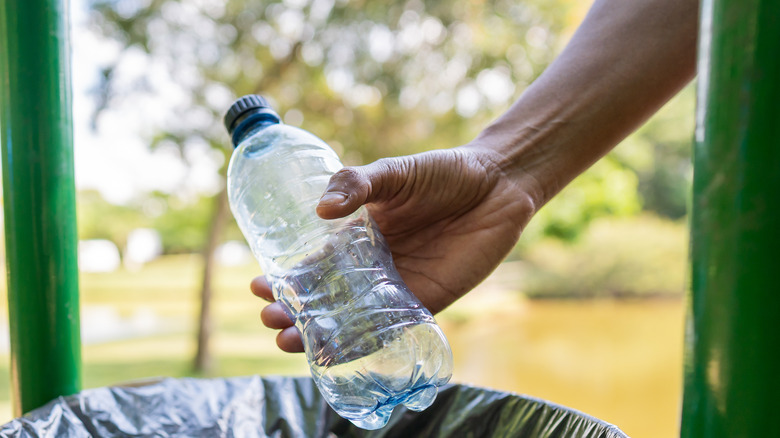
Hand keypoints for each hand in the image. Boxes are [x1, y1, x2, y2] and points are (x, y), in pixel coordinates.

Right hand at [250, 145, 539, 351]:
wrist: (497, 184)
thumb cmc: (443, 172)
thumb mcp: (393, 172)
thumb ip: (358, 184)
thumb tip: (320, 209)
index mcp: (359, 235)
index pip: (315, 262)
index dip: (287, 277)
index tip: (259, 286)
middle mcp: (373, 265)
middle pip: (326, 296)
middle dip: (295, 311)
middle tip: (271, 319)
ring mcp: (398, 286)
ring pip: (352, 319)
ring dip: (320, 333)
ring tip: (288, 340)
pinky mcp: (427, 302)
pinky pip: (390, 329)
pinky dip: (363, 343)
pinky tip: (338, 352)